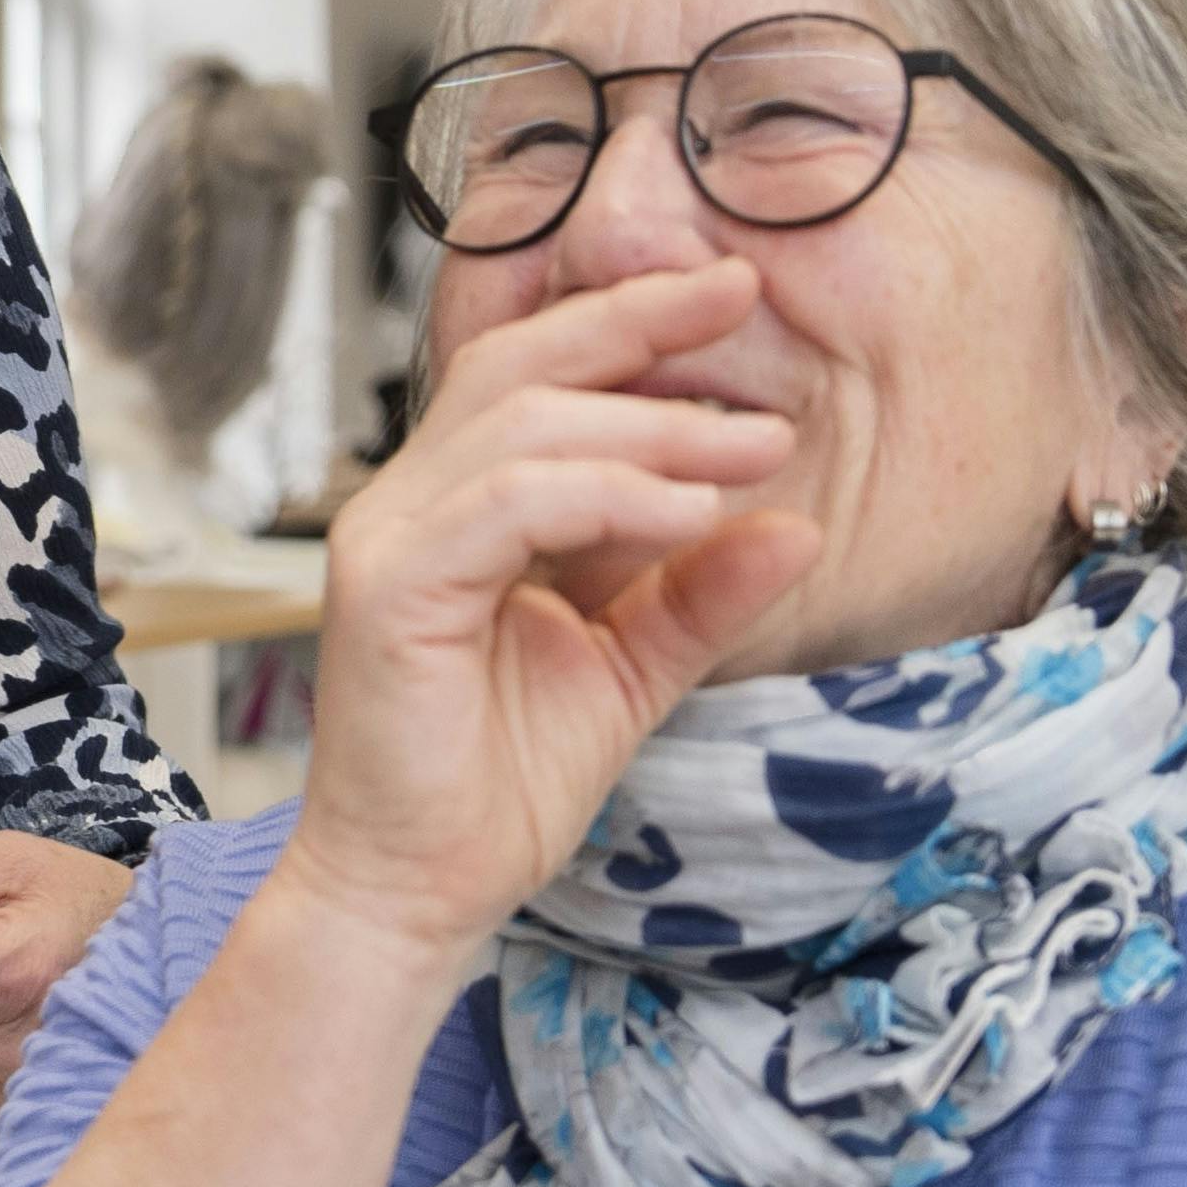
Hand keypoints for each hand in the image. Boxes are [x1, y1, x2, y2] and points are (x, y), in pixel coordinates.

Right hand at [280, 257, 818, 972]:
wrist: (420, 891)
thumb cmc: (499, 786)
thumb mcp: (632, 667)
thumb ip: (699, 591)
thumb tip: (798, 521)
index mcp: (455, 506)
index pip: (537, 373)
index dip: (631, 321)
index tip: (736, 295)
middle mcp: (408, 503)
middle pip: (521, 364)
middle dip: (639, 322)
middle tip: (744, 301)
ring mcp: (388, 538)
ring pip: (522, 423)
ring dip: (651, 426)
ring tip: (752, 445)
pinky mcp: (388, 587)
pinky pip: (508, 503)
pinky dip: (606, 494)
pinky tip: (687, 512)